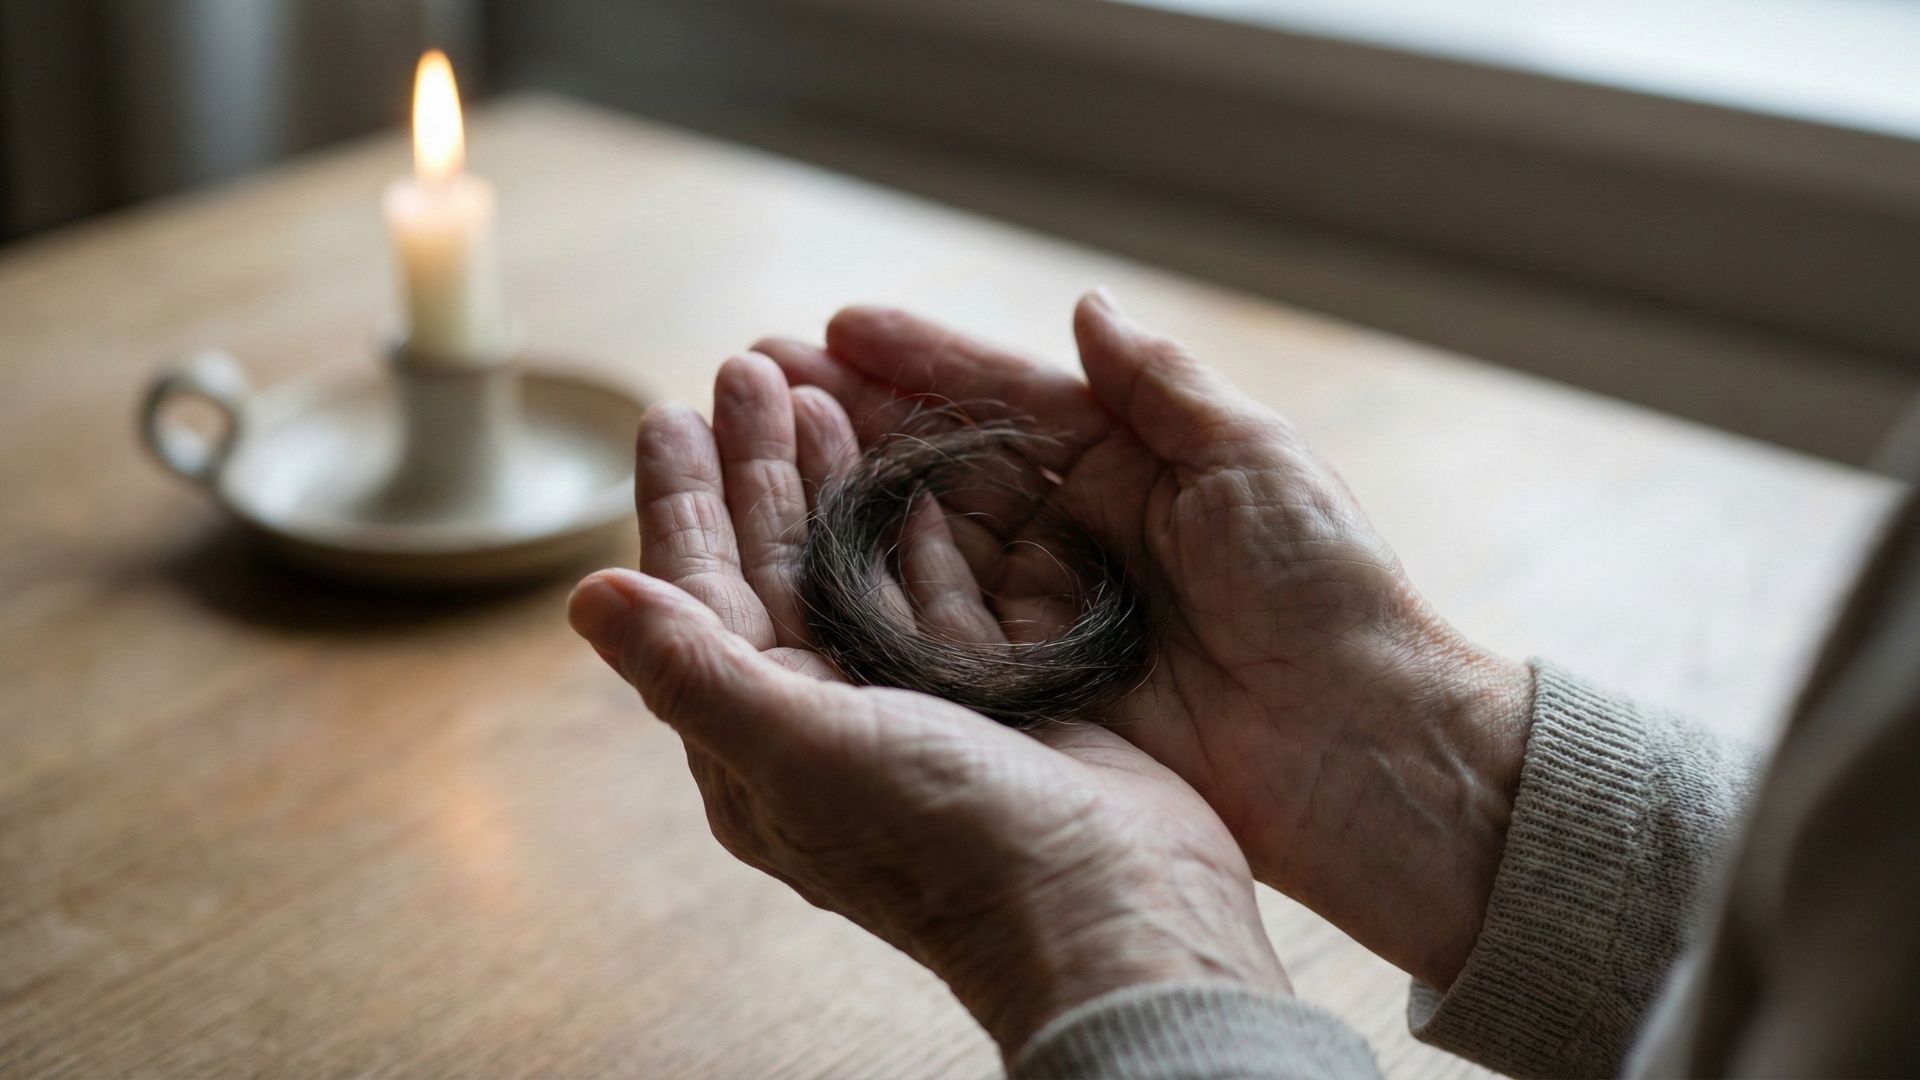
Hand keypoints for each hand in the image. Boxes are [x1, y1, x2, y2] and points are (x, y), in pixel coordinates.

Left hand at [567, 356, 1287, 1053]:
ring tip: (823, 393)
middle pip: (776, 567)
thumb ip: (692, 670)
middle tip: (753, 366)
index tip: (670, 410)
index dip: (681, 500)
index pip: (699, 597)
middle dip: (761, 467)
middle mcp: (826, 722)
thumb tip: (583, 594)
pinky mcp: (994, 698)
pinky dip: (922, 530)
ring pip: (857, 569)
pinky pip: (941, 593)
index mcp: (759, 742)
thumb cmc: (951, 844)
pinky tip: (913, 471)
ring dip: (838, 483)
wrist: (1113, 914)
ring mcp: (913, 710)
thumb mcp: (805, 751)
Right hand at [753, 291, 1533, 988]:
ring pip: (923, 543)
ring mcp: (1046, 614)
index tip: (837, 326)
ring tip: (756, 449)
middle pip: (940, 463)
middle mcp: (1074, 532)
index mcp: (1129, 464)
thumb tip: (1084, 307)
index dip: (921, 360)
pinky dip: (875, 595)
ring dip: (842, 496)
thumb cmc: (1327, 588)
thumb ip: (1161, 387)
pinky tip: (802, 559)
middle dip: (851, 417)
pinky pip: (939, 636)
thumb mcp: (1254, 460)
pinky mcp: (1033, 693)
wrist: (1364, 744)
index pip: (1002, 399)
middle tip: (757, 376)